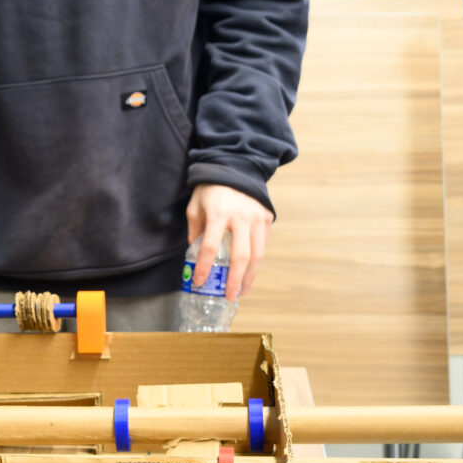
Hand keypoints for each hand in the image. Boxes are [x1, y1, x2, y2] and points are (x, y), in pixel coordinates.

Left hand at [186, 184, 272, 300]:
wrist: (235, 167)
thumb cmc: (210, 190)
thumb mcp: (195, 208)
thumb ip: (196, 232)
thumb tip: (197, 257)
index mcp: (219, 213)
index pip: (210, 247)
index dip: (204, 267)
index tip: (199, 281)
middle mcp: (241, 216)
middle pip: (240, 256)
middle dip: (234, 280)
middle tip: (229, 296)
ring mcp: (257, 217)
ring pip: (257, 254)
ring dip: (250, 276)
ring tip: (242, 290)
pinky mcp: (267, 217)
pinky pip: (263, 244)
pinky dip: (256, 260)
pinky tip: (249, 272)